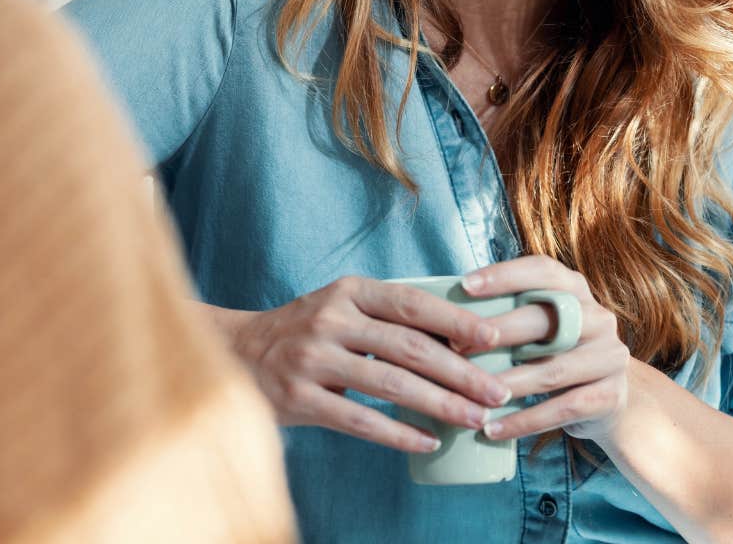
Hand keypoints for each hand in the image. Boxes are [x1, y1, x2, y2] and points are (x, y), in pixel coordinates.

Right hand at [229, 276, 514, 453]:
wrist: (236, 354)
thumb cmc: (306, 331)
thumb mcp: (342, 308)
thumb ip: (388, 318)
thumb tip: (461, 338)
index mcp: (348, 291)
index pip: (412, 304)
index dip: (455, 320)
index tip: (494, 339)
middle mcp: (330, 319)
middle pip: (409, 346)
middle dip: (460, 371)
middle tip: (497, 392)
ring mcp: (312, 358)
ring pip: (390, 384)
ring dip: (440, 404)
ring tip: (474, 419)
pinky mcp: (300, 397)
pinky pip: (360, 419)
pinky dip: (399, 433)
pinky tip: (428, 441)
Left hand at [462, 256, 633, 443]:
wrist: (607, 400)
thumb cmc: (555, 355)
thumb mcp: (540, 328)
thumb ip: (508, 314)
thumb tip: (441, 315)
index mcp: (576, 290)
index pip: (542, 271)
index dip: (504, 275)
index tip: (464, 286)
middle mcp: (598, 318)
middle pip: (546, 320)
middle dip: (497, 332)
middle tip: (455, 347)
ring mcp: (609, 357)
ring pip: (552, 370)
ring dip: (506, 385)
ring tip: (469, 397)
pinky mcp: (610, 396)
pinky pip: (562, 409)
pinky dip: (524, 421)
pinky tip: (492, 429)